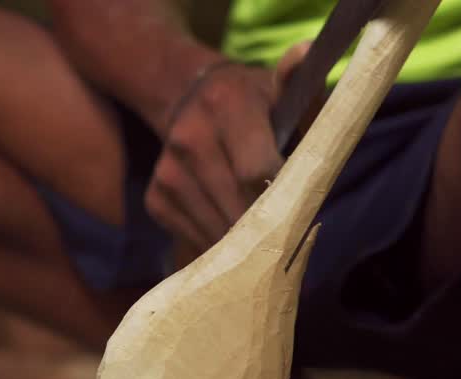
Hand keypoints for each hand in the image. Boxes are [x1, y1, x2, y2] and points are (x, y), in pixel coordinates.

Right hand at [146, 44, 311, 260]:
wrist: (188, 101)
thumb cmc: (253, 103)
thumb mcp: (281, 90)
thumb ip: (301, 85)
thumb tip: (305, 52)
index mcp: (225, 104)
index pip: (255, 171)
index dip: (282, 195)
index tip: (299, 205)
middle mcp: (188, 136)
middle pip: (237, 206)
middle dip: (266, 226)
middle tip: (287, 234)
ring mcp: (167, 170)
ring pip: (216, 229)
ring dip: (243, 241)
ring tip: (261, 236)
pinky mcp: (155, 198)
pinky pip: (195, 237)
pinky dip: (219, 243)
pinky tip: (232, 229)